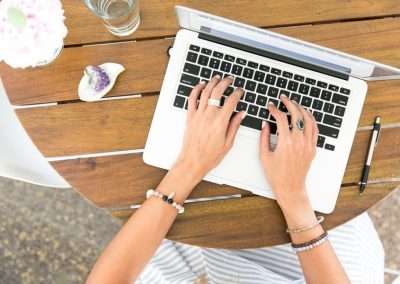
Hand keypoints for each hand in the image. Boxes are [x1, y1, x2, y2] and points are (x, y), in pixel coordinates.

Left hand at [173, 75, 244, 185]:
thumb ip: (235, 126)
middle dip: (225, 82)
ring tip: (217, 78)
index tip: (240, 91)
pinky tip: (201, 85)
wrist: (192, 161)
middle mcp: (209, 116)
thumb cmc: (209, 156)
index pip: (231, 101)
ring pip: (205, 92)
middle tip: (230, 79)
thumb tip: (241, 113)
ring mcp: (198, 115)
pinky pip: (192, 99)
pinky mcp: (190, 117)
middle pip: (217, 92)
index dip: (238, 93)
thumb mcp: (228, 143)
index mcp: (220, 122)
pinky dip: (196, 89)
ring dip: (212, 82)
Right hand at [259, 95, 318, 224]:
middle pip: (297, 115)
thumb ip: (264, 137)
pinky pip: (315, 130)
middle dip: (290, 103)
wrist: (290, 188)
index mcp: (285, 143)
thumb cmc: (276, 175)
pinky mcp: (312, 148)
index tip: (270, 106)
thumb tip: (265, 123)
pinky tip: (306, 115)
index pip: (281, 118)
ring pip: (308, 120)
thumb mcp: (264, 156)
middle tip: (284, 98)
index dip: (275, 109)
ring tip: (295, 104)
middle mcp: (299, 142)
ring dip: (302, 109)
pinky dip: (311, 119)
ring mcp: (308, 145)